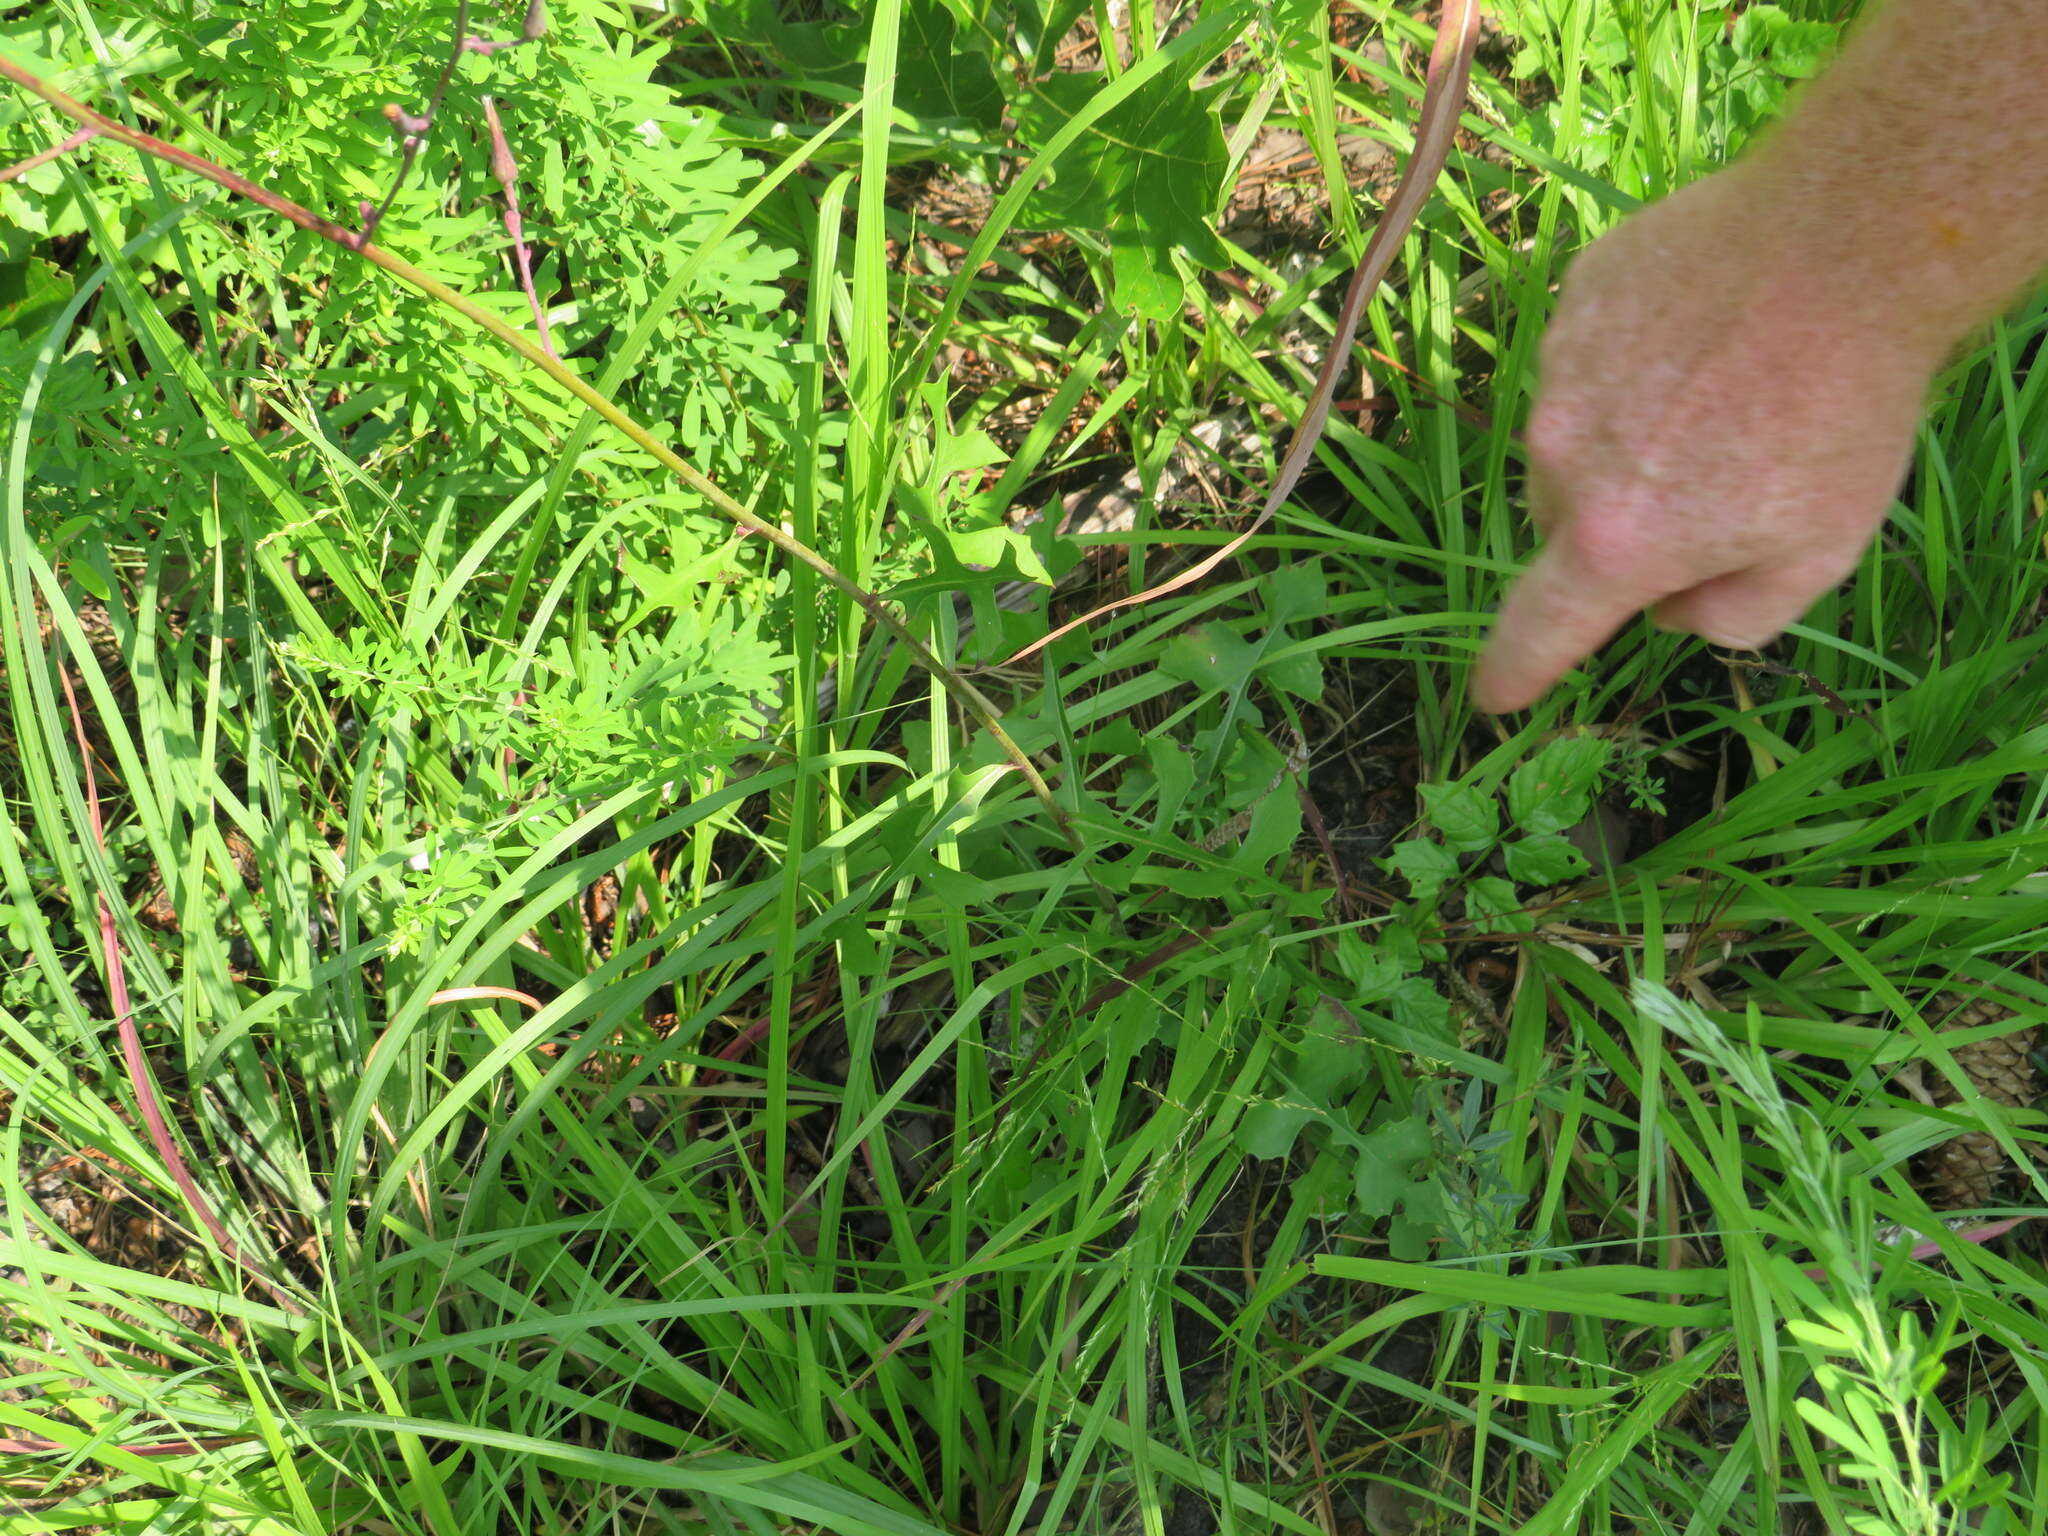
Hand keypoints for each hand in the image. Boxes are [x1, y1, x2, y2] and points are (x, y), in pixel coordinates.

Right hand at [1472, 167, 1943, 713]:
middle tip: (1709, 483)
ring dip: (1623, 438)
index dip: (1514, 671)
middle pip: (1560, 523)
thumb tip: (1675, 612)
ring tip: (1718, 391)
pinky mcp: (1574, 302)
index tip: (1495, 694)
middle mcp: (1563, 460)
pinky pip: (1585, 357)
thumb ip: (1737, 618)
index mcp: (1618, 540)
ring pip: (1569, 438)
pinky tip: (1706, 333)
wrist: (1847, 241)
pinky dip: (1631, 362)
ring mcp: (1559, 372)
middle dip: (1612, 524)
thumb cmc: (1844, 409)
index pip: (1538, 631)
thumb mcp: (1821, 552)